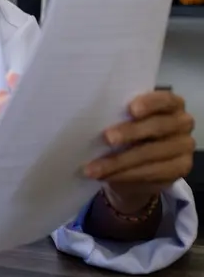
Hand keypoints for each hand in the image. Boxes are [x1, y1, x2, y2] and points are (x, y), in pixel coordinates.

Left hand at [84, 89, 194, 213]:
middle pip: (158, 127)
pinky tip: (107, 176)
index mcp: (171, 104)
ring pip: (151, 154)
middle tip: (107, 138)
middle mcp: (182, 123)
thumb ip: (119, 114)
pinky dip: (125, 175)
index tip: (131, 109)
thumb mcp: (125, 119)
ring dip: (119, 162)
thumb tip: (92, 116)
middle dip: (130, 133)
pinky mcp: (180, 169)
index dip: (150, 103)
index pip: (165, 100)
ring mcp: (184, 147)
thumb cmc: (129, 130)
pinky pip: (151, 173)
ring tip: (94, 168)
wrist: (139, 164)